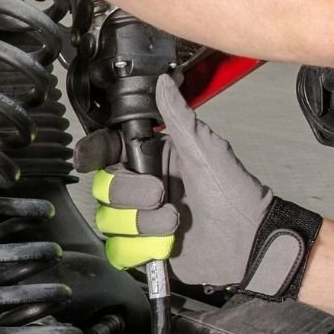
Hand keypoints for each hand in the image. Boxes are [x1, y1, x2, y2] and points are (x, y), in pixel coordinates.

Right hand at [82, 76, 321, 299]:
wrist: (248, 240)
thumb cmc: (233, 192)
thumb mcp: (206, 149)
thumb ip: (179, 116)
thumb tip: (163, 81)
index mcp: (151, 159)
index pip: (106, 152)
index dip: (91, 153)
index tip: (86, 159)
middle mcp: (140, 188)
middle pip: (104, 189)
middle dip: (132, 195)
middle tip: (162, 195)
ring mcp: (139, 221)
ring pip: (109, 221)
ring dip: (143, 225)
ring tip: (174, 223)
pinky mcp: (142, 250)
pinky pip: (118, 251)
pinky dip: (140, 250)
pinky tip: (164, 246)